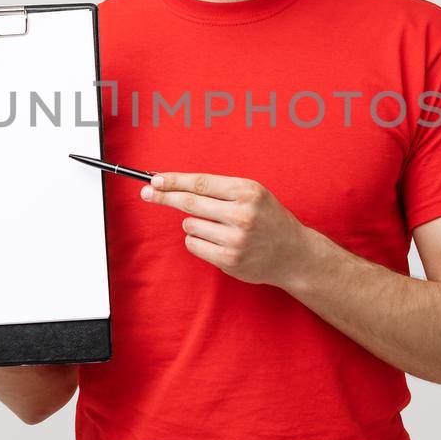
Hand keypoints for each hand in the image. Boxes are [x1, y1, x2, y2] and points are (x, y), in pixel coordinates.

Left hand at [140, 172, 323, 289]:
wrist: (293, 254)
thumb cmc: (268, 218)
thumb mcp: (253, 194)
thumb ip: (219, 189)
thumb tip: (175, 185)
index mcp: (247, 191)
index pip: (200, 183)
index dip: (174, 180)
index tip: (155, 179)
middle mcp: (242, 214)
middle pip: (190, 203)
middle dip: (165, 196)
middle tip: (147, 193)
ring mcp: (235, 239)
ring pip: (190, 225)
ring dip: (193, 223)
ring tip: (215, 226)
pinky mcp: (229, 259)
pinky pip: (194, 245)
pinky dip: (197, 240)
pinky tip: (215, 240)